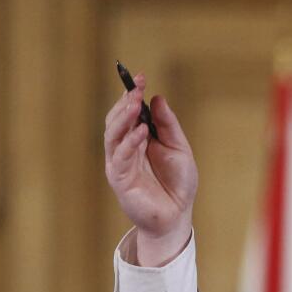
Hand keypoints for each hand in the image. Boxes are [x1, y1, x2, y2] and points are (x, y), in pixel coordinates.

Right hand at [103, 72, 198, 265]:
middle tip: (136, 87)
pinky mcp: (120, 179)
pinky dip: (129, 142)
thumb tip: (157, 98)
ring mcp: (120, 163)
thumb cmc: (178, 183)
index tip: (140, 77)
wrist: (177, 215)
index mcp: (137, 139)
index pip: (128, 112)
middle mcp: (125, 149)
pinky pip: (121, 156)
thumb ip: (167, 125)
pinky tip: (140, 131)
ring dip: (123, 118)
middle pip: (117, 120)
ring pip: (113, 135)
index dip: (132, 94)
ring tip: (133, 103)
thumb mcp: (179, 148)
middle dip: (125, 102)